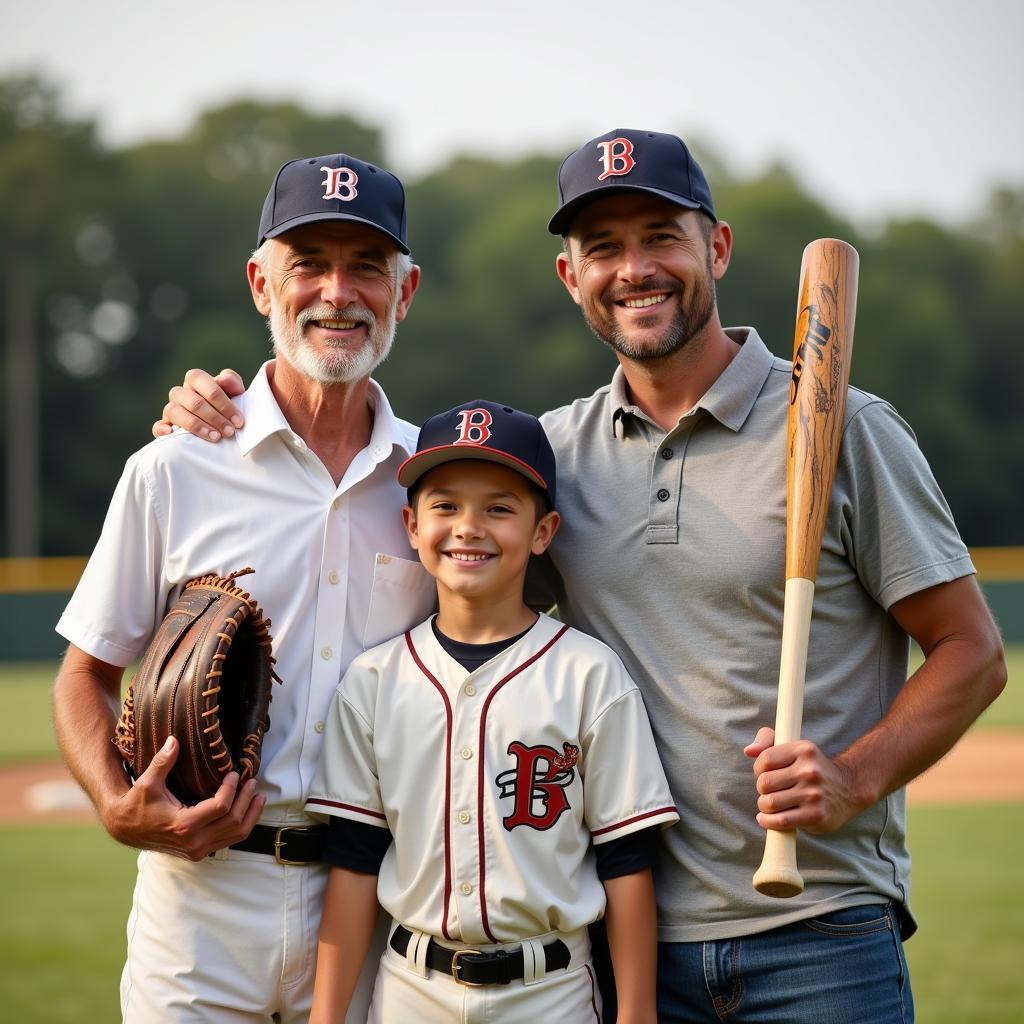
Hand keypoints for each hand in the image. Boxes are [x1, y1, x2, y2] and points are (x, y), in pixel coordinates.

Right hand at [103, 736, 265, 858]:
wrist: (125, 829)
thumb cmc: (137, 803)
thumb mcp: (147, 782)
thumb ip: (163, 762)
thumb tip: (174, 739)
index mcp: (183, 826)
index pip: (221, 807)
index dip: (232, 788)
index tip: (234, 773)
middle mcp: (194, 843)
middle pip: (233, 822)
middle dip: (246, 800)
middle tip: (252, 781)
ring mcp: (198, 850)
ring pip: (236, 835)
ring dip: (250, 815)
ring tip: (258, 796)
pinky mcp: (199, 852)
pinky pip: (229, 841)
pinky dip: (242, 825)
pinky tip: (247, 810)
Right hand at [152, 367, 245, 440]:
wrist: (223, 427)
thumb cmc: (228, 408)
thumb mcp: (235, 394)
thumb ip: (232, 383)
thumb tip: (224, 379)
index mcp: (195, 380)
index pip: (200, 380)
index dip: (221, 401)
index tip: (238, 420)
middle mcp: (181, 393)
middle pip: (193, 401)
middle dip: (214, 417)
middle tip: (230, 431)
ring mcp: (171, 409)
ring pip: (174, 411)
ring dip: (196, 425)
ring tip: (215, 437)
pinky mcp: (165, 427)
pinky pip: (157, 426)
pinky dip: (162, 429)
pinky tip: (171, 434)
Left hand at [745, 727, 863, 833]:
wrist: (848, 789)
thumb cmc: (812, 768)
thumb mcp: (794, 747)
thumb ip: (768, 741)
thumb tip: (748, 751)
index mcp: (803, 750)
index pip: (764, 760)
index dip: (759, 769)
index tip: (766, 774)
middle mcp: (810, 771)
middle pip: (764, 783)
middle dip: (762, 789)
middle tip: (771, 791)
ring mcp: (814, 794)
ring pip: (769, 803)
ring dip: (764, 806)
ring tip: (771, 805)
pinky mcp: (815, 815)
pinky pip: (780, 821)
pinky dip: (768, 821)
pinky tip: (767, 818)